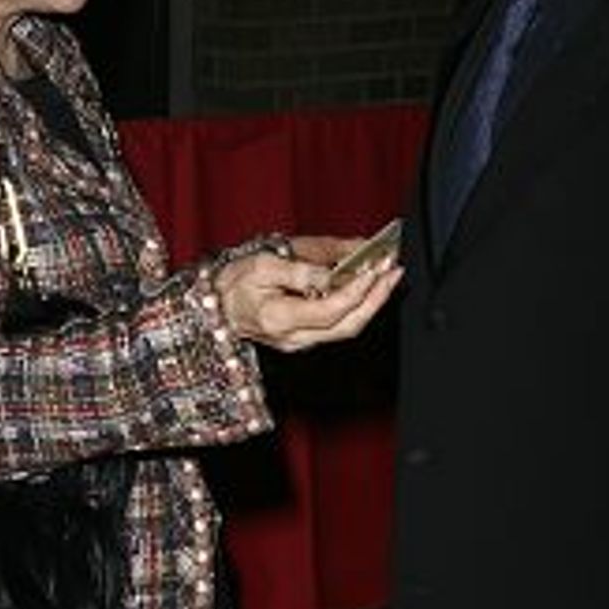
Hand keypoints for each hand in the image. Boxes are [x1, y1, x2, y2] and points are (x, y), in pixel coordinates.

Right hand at [214, 248, 400, 352]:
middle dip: (376, 299)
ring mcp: (300, 342)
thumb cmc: (233, 284)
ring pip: (346, 329)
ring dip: (371, 303)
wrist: (215, 309)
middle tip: (394, 272)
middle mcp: (293, 338)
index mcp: (279, 318)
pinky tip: (366, 286)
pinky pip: (338, 327)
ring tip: (387, 276)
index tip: (375, 267)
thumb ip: (298, 270)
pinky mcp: (304, 339)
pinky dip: (357, 306)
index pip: (330, 309)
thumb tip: (332, 272)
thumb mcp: (261, 265)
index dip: (356, 290)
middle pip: (347, 326)